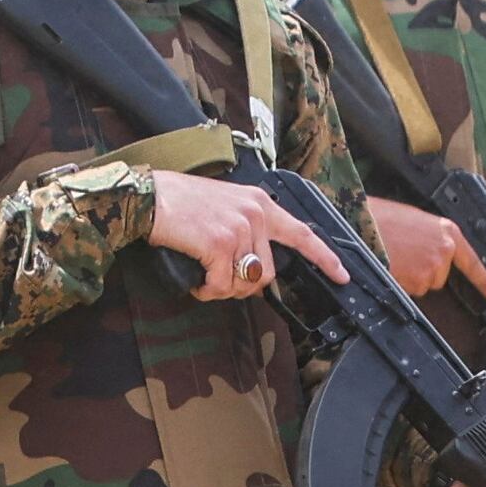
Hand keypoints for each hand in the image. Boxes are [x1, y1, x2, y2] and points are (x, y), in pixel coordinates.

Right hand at [140, 169, 344, 302]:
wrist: (144, 196)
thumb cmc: (174, 200)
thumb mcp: (221, 203)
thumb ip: (245, 224)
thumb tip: (252, 262)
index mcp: (258, 203)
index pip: (302, 233)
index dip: (325, 258)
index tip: (341, 275)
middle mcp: (254, 214)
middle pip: (268, 271)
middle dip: (245, 286)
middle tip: (221, 283)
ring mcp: (239, 229)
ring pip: (245, 281)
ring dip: (224, 289)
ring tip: (205, 281)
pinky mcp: (220, 244)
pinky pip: (222, 284)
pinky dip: (207, 290)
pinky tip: (196, 283)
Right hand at [365, 197, 485, 304]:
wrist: (356, 220)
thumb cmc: (377, 216)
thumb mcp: (411, 219)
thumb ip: (430, 237)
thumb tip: (429, 253)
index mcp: (447, 231)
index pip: (472, 262)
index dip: (485, 282)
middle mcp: (444, 250)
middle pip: (439, 275)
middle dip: (421, 270)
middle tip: (400, 253)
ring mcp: (431, 266)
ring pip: (422, 283)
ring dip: (407, 276)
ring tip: (391, 256)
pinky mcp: (415, 279)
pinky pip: (408, 288)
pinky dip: (398, 281)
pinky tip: (388, 265)